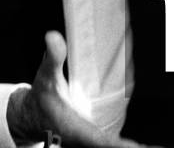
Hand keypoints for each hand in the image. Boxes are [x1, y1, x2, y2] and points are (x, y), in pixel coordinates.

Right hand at [7, 31, 151, 147]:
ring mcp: (89, 143)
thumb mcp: (46, 76)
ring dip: (128, 147)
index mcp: (74, 128)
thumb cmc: (42, 97)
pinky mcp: (93, 141)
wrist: (33, 115)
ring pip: (110, 147)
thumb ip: (54, 57)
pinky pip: (109, 146)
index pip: (98, 140)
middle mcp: (84, 140)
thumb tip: (53, 36)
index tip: (133, 147)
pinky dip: (122, 145)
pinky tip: (140, 147)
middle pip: (110, 147)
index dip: (115, 145)